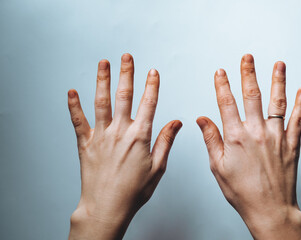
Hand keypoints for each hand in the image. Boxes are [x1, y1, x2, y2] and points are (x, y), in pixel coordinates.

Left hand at [67, 54, 181, 239]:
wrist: (107, 207)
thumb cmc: (133, 191)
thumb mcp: (157, 168)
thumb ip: (165, 141)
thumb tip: (176, 123)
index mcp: (139, 137)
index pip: (149, 104)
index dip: (152, 86)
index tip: (153, 72)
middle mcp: (119, 132)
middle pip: (124, 96)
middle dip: (126, 74)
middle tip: (126, 57)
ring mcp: (100, 136)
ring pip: (101, 102)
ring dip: (102, 80)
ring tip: (104, 63)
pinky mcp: (85, 143)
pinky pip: (78, 120)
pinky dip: (74, 105)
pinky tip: (72, 92)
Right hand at [197, 54, 300, 238]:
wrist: (269, 209)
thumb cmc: (242, 191)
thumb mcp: (218, 167)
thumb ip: (211, 139)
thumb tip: (202, 120)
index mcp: (236, 137)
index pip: (226, 103)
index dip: (222, 85)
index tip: (220, 72)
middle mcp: (256, 133)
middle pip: (252, 96)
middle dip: (248, 73)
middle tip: (248, 57)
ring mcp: (276, 136)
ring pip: (277, 102)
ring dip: (278, 81)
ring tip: (278, 64)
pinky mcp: (291, 144)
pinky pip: (298, 119)